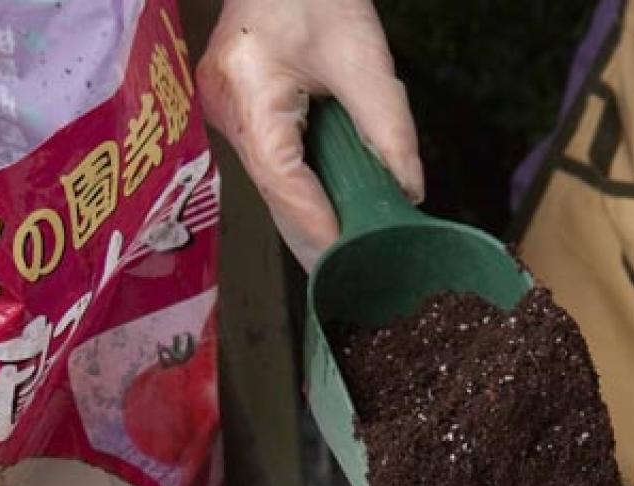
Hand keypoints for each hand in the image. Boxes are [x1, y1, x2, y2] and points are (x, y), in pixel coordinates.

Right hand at [198, 0, 423, 268]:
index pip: (283, 178)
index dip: (314, 222)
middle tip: (346, 281)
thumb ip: (389, 127)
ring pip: (270, 184)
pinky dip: (299, 193)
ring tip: (341, 261)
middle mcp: (226, 107)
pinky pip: (270, 165)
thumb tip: (408, 189)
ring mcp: (224, 111)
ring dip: (305, 218)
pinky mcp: (237, 112)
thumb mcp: (364, 56)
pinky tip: (326, 221)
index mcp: (249, 90)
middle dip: (312, 235)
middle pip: (272, 191)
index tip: (344, 258)